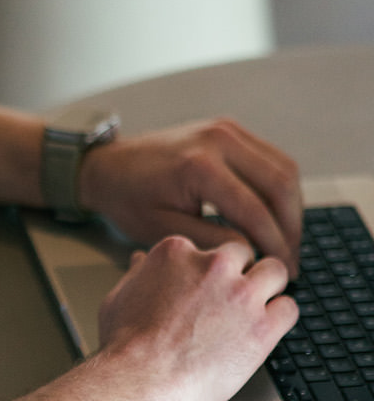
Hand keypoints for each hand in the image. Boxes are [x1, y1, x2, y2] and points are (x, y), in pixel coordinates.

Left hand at [77, 118, 301, 275]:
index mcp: (199, 166)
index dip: (275, 245)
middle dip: (291, 227)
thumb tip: (256, 255)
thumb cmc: (129, 199)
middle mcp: (218, 140)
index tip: (283, 270)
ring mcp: (227, 129)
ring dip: (291, 208)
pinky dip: (279, 189)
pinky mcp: (230, 129)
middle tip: (289, 259)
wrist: (109, 166)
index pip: (256, 210)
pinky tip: (274, 217)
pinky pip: (271, 158)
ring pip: (284, 168)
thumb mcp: (165, 231)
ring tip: (285, 242)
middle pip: (281, 184)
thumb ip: (212, 242)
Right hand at [96, 235, 297, 400]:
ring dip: (269, 287)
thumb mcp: (119, 296)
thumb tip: (139, 261)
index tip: (205, 286)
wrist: (142, 379)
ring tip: (259, 306)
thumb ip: (136, 274)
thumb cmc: (125, 343)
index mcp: (177, 253)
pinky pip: (289, 309)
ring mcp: (240, 294)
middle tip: (234, 295)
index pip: (205, 248)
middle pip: (242, 253)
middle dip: (240, 272)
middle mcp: (213, 266)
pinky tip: (268, 328)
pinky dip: (281, 317)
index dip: (207, 270)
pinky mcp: (262, 326)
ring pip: (275, 272)